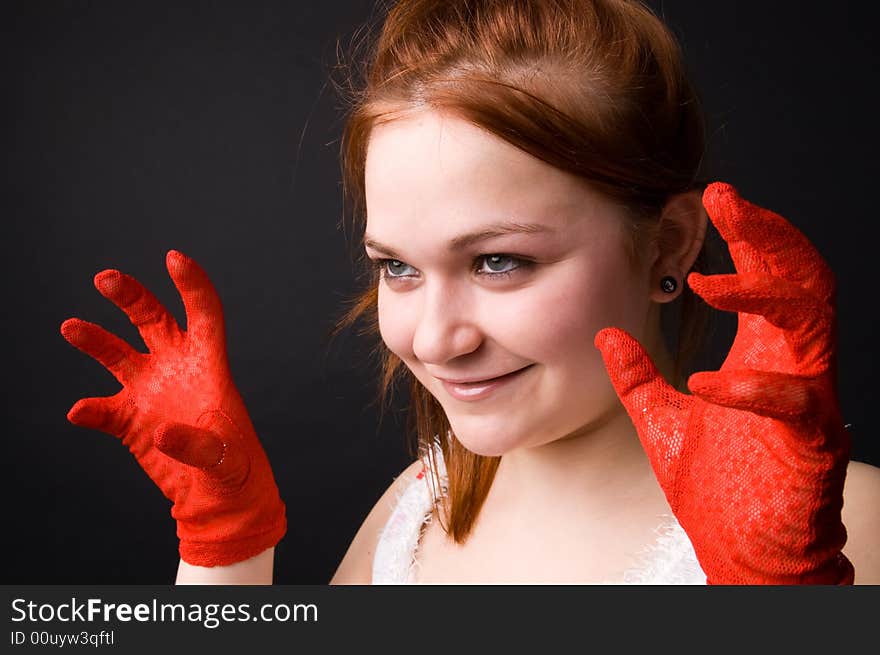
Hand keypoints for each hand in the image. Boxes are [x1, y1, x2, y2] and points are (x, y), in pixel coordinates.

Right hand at [61, 250, 285, 566]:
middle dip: (130, 295)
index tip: (174, 258)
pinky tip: (80, 413)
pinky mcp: (130, 420)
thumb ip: (201, 445)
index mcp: (209, 365)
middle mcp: (176, 367)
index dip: (191, 284)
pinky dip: (89, 410)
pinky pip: (102, 408)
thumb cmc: (234, 470)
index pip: (203, 313)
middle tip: (105, 278)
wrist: (214, 498)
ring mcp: (150, 391)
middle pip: (151, 319)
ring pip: (117, 353)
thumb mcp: (228, 458)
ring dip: (94, 339)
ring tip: (71, 327)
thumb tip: (165, 432)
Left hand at [594, 182, 852, 583]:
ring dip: (765, 296)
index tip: (712, 196)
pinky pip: (795, 404)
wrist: (743, 552)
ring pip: (813, 325)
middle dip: (768, 234)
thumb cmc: (716, 485)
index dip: (748, 232)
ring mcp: (807, 403)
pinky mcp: (810, 446)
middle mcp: (792, 366)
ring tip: (709, 285)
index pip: (768, 275)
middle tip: (727, 199)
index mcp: (761, 354)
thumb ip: (637, 374)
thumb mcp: (662, 418)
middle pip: (802, 278)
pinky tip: (706, 384)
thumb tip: (605, 333)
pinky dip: (752, 389)